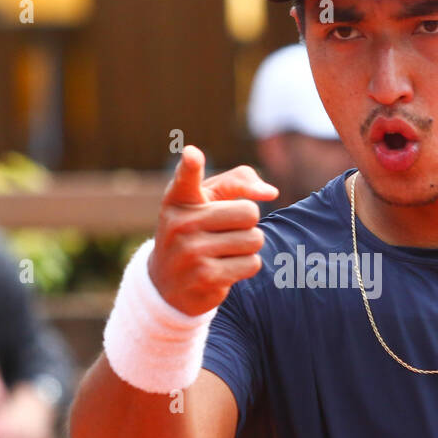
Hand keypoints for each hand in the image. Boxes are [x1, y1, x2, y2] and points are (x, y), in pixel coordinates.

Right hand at [149, 145, 278, 315]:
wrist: (166, 283)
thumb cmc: (197, 230)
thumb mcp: (208, 200)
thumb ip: (239, 181)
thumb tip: (270, 193)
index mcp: (179, 199)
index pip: (187, 178)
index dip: (191, 164)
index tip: (193, 154)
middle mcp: (181, 223)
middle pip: (249, 213)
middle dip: (248, 223)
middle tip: (226, 231)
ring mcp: (191, 252)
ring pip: (254, 240)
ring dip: (248, 247)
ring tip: (224, 251)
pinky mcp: (205, 277)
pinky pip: (252, 264)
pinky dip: (246, 266)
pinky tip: (224, 269)